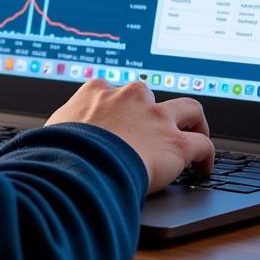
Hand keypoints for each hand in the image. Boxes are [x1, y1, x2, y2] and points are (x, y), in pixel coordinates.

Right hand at [46, 79, 213, 194]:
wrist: (83, 163)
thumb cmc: (62, 150)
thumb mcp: (53, 130)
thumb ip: (62, 127)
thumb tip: (53, 140)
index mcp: (98, 91)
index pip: (113, 92)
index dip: (119, 109)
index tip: (121, 122)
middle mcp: (130, 97)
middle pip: (150, 96)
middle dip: (152, 111)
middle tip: (153, 131)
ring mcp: (156, 118)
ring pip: (189, 110)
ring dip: (194, 123)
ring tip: (193, 138)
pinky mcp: (176, 143)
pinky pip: (203, 145)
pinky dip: (206, 156)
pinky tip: (203, 168)